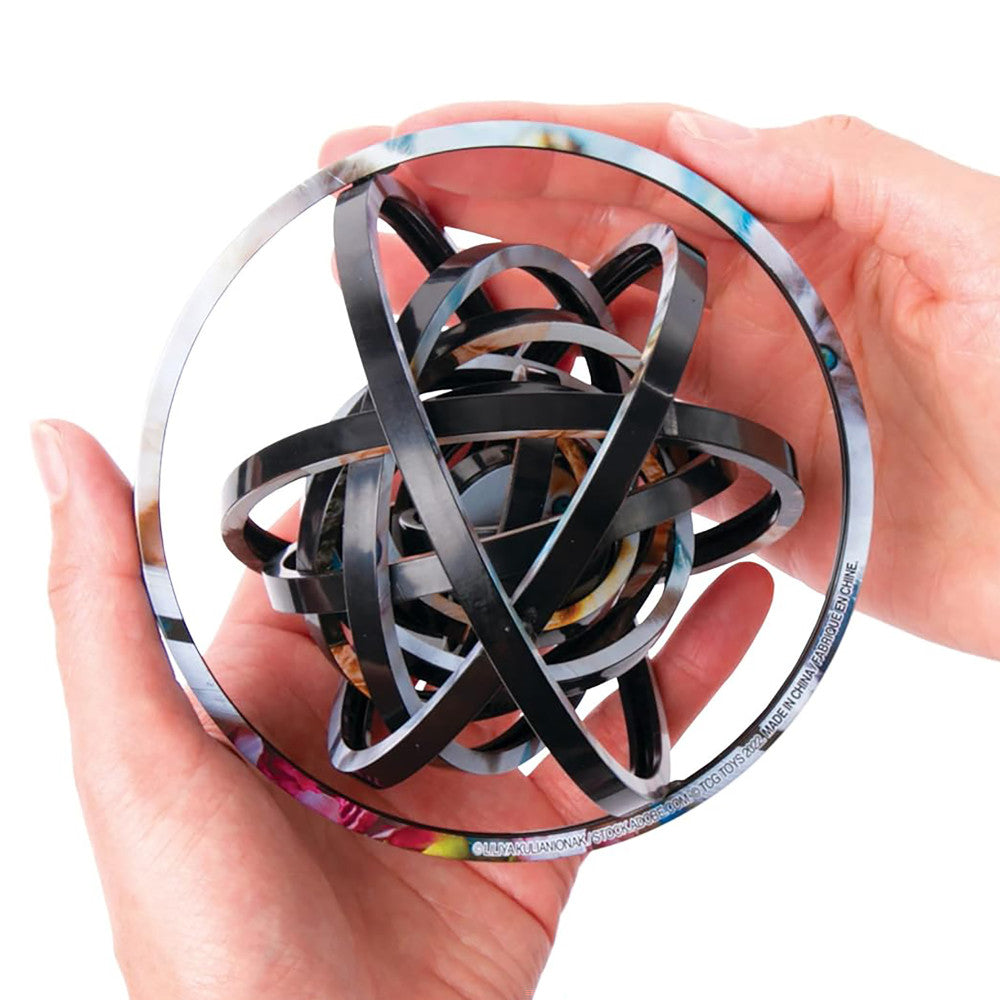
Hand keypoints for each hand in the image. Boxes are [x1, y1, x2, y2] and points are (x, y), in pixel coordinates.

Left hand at [33, 420, 771, 998]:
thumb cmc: (200, 934)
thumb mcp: (134, 750)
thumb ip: (101, 598)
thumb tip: (58, 435)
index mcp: (285, 673)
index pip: (344, 534)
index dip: (390, 459)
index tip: (449, 380)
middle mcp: (381, 704)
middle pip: (464, 577)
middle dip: (522, 500)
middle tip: (586, 409)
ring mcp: (471, 760)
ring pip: (553, 641)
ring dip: (616, 569)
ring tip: (677, 482)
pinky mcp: (544, 821)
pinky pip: (624, 730)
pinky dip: (684, 667)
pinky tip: (734, 600)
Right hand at [319, 103, 999, 659]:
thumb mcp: (973, 236)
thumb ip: (840, 170)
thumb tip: (699, 136)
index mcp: (786, 219)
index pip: (625, 157)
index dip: (513, 140)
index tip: (411, 135)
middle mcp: (739, 295)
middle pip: (577, 236)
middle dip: (465, 206)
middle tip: (362, 195)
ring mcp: (722, 388)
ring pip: (578, 336)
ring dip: (486, 311)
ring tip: (392, 294)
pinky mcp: (726, 476)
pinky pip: (616, 443)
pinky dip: (548, 427)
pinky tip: (485, 418)